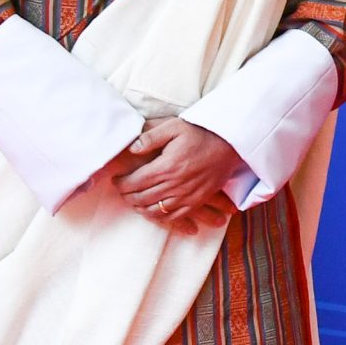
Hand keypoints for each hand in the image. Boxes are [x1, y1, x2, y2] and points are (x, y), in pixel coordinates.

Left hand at [112, 117, 244, 229]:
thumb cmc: (200, 133)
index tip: (116, 180)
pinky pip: (173, 217)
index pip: (135, 182)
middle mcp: (175, 185)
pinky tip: (153, 211)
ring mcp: (186, 196)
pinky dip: (159, 217)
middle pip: (141, 198)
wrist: (229, 145)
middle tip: (122, 190)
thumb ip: (150, 137)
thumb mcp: (174, 127)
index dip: (121, 184)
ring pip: (155, 211)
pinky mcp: (196, 201)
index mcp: (166, 167)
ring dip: (140, 208)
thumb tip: (131, 148)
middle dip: (127, 196)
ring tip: (134, 200)